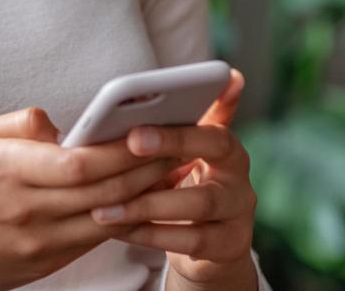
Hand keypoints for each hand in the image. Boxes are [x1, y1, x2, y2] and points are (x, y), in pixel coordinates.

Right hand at [0, 106, 183, 290]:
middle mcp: (26, 210)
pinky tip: (142, 200)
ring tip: (174, 172)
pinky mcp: (42, 264)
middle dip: (148, 168)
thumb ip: (17, 125)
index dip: (122, 148)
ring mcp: (36, 243)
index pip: (80, 163)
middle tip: (181, 145)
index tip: (151, 127)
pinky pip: (93, 240)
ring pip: (107, 219)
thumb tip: (60, 123)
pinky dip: (123, 219)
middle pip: (104, 191)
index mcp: (6, 170)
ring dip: (145, 197)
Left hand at [88, 68, 258, 287]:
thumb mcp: (177, 159)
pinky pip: (189, 240)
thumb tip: (123, 97)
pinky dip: (149, 234)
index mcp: (225, 146)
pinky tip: (118, 229)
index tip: (138, 126)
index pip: (211, 125)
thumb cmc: (183, 188)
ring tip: (104, 208)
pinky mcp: (230, 246)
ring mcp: (239, 212)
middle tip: (128, 145)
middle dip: (170, 145)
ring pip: (199, 203)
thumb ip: (161, 129)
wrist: (210, 247)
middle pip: (213, 153)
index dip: (179, 126)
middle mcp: (239, 175)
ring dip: (147, 203)